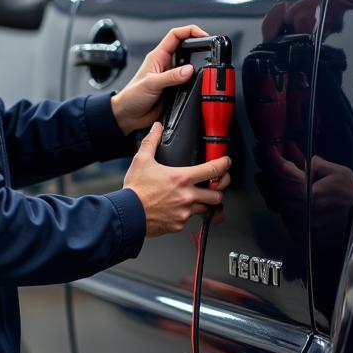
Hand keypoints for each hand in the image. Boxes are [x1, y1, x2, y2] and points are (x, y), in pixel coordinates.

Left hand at [111, 25, 209, 135]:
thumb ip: (171, 77)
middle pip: (186, 47)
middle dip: (198, 46)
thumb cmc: (131, 96)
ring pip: (190, 65)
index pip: (176, 35)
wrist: (128, 115)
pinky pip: (190, 82)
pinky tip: (198, 85)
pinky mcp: (175, 88)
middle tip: (209, 50)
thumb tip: (189, 70)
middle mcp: (165, 64)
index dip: (190, 31)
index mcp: (158, 56)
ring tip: (205, 68)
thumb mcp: (151, 84)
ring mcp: (171, 76)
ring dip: (198, 66)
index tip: (203, 35)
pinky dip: (196, 82)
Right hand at [124, 123, 231, 237]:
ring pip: (205, 208)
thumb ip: (151, 142)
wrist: (127, 214)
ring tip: (196, 197)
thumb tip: (156, 128)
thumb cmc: (135, 190)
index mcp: (181, 178)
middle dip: (219, 189)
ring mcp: (184, 212)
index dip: (224, 164)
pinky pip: (189, 220)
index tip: (225, 162)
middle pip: (217, 194)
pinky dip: (187, 214)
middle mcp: (187, 196)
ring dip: (203, 203)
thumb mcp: (142, 160)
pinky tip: (179, 208)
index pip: (213, 170)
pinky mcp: (178, 224)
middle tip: (215, 185)